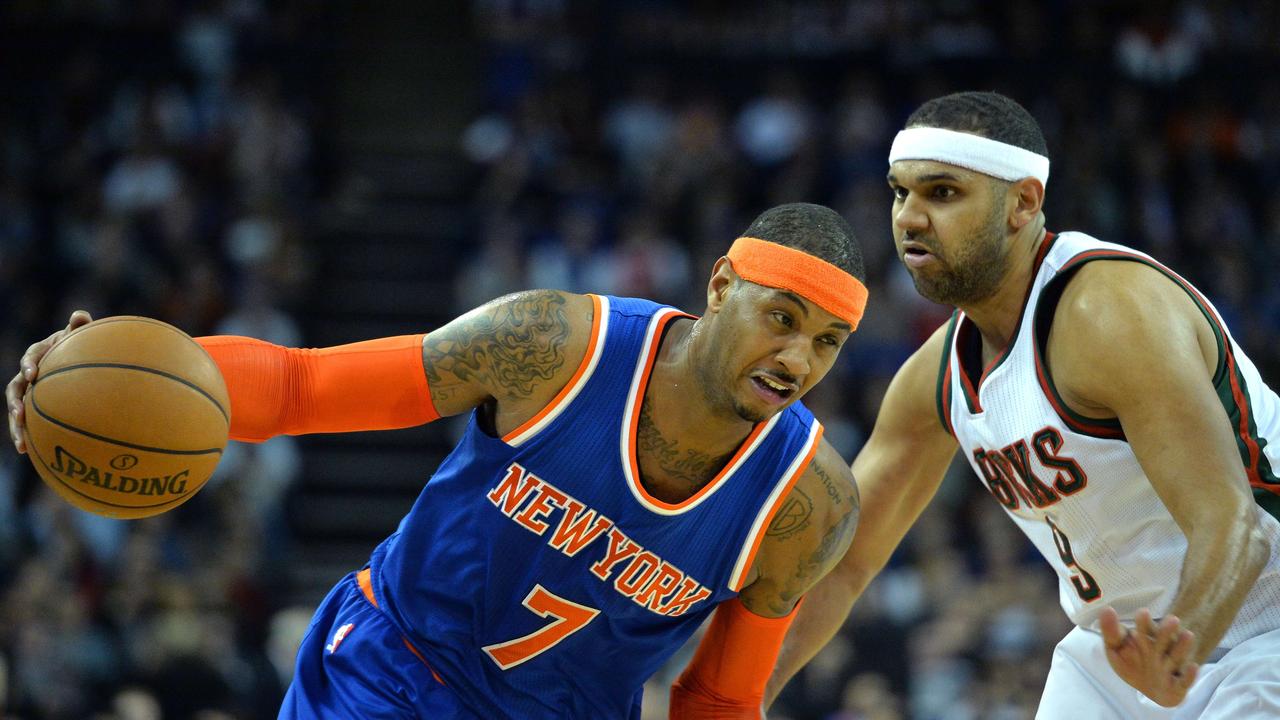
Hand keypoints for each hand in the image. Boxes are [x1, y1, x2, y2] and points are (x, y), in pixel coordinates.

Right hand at [7, 311, 93, 452]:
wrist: (76, 355)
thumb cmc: (79, 344)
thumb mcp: (79, 334)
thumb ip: (79, 326)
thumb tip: (80, 315)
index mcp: (40, 352)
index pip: (31, 356)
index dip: (29, 363)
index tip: (31, 373)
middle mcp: (29, 372)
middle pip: (15, 389)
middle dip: (15, 403)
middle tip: (19, 415)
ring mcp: (31, 390)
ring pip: (17, 409)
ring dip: (16, 426)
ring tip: (21, 444)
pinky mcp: (35, 405)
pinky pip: (28, 421)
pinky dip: (27, 434)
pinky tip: (28, 452)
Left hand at [1099, 606, 1198, 706]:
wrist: (1151, 691)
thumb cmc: (1133, 664)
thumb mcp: (1117, 649)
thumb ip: (1111, 632)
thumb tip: (1107, 609)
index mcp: (1145, 640)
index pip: (1145, 629)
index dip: (1144, 623)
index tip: (1143, 612)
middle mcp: (1160, 651)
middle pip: (1163, 640)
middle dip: (1166, 631)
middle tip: (1173, 619)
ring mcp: (1170, 668)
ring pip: (1177, 656)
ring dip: (1182, 647)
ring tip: (1188, 635)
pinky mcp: (1178, 686)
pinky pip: (1185, 681)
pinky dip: (1189, 675)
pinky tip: (1193, 666)